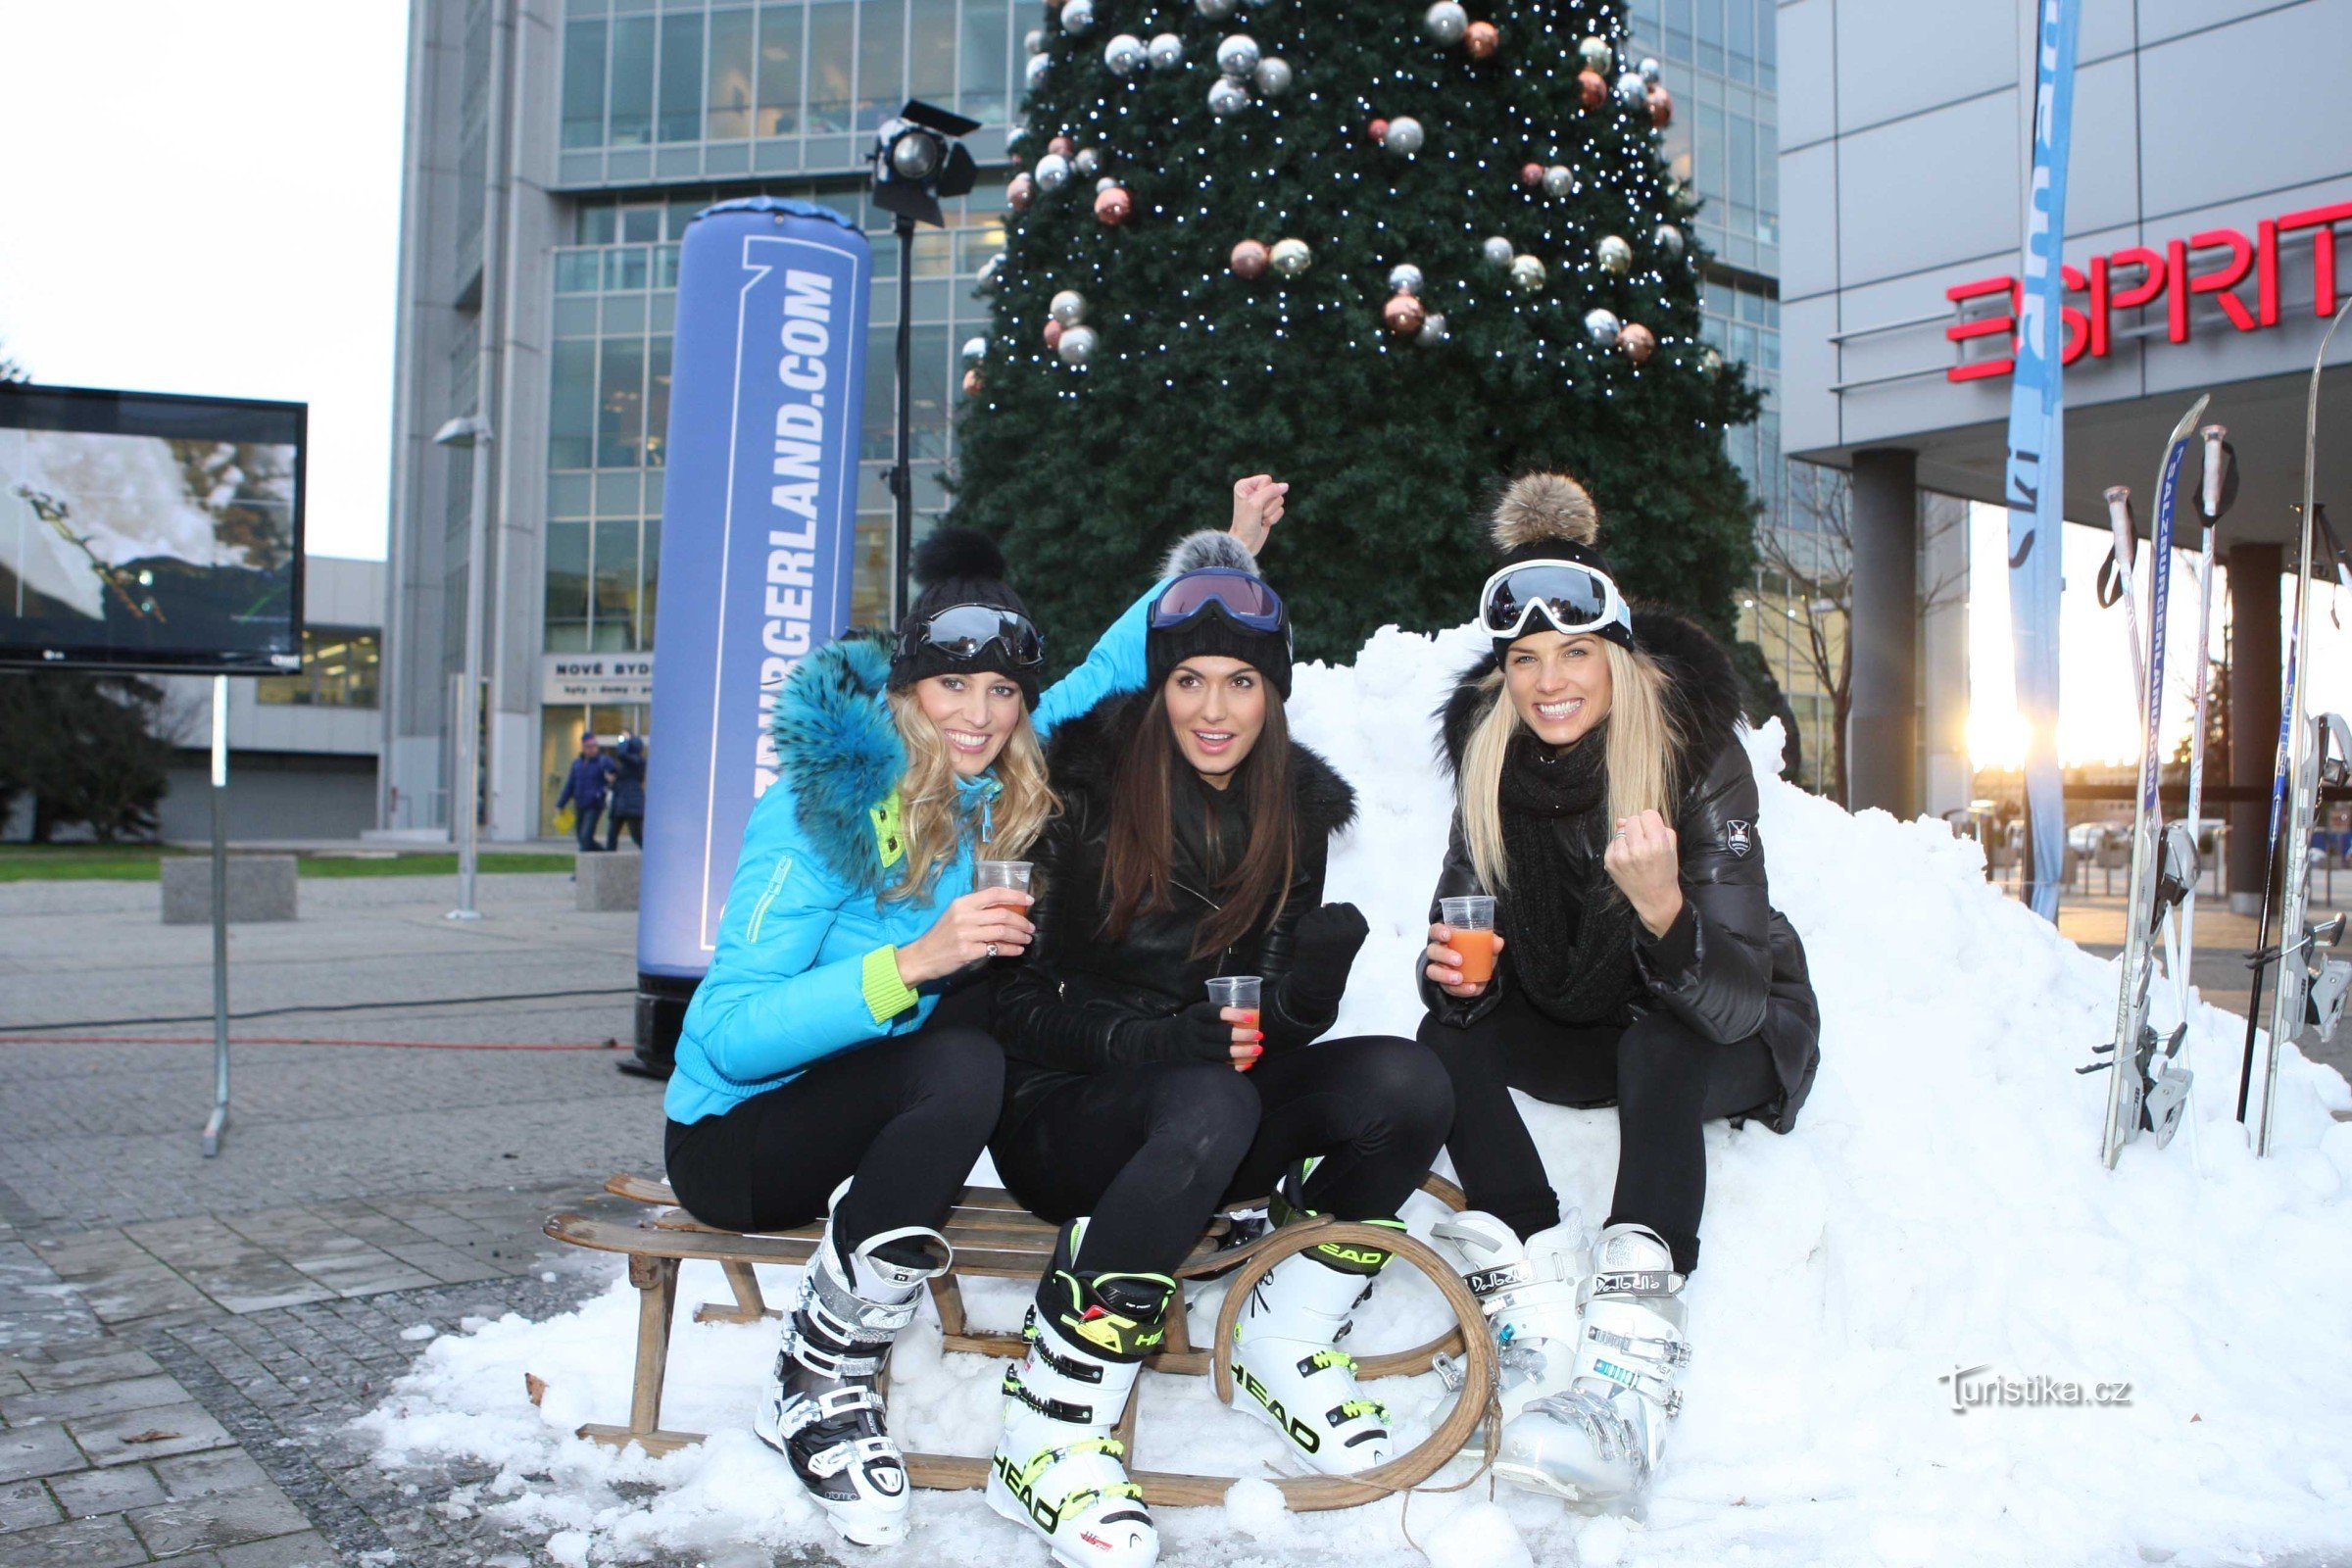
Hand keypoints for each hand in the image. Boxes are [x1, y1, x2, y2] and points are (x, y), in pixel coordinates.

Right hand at [895, 886, 1034, 985]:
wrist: (922, 956)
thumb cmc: (942, 935)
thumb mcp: (955, 915)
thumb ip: (977, 910)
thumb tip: (1005, 909)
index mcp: (962, 903)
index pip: (994, 893)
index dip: (1015, 896)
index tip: (1029, 900)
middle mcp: (964, 916)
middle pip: (1002, 914)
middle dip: (1021, 921)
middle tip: (1030, 927)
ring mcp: (965, 934)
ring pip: (1002, 931)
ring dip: (1019, 935)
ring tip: (1027, 938)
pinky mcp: (968, 951)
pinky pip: (996, 948)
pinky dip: (1011, 949)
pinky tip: (1017, 950)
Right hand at [1127, 1002, 1261, 1067]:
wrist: (1164, 1041)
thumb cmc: (1191, 1024)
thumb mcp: (1197, 1012)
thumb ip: (1216, 1014)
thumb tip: (1251, 1016)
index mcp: (1194, 1014)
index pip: (1213, 1013)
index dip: (1232, 1015)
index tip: (1250, 1017)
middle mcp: (1193, 1032)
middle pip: (1220, 1036)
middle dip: (1243, 1036)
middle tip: (1259, 1035)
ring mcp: (1193, 1050)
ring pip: (1221, 1054)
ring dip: (1243, 1053)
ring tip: (1258, 1049)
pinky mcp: (1196, 1064)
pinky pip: (1218, 1068)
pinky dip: (1235, 1068)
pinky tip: (1248, 1064)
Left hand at [1228, 474, 1287, 555]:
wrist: (1245, 543)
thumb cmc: (1246, 523)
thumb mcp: (1256, 503)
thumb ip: (1271, 491)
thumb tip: (1286, 486)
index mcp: (1245, 486)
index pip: (1267, 480)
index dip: (1265, 492)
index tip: (1254, 503)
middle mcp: (1253, 492)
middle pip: (1275, 489)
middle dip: (1268, 504)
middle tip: (1257, 513)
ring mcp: (1262, 502)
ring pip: (1279, 500)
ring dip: (1270, 512)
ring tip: (1260, 518)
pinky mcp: (1268, 511)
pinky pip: (1281, 510)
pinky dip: (1274, 518)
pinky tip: (1264, 523)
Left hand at [1287, 902, 1368, 1006]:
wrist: (1320, 983)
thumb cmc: (1336, 957)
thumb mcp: (1349, 937)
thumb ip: (1343, 919)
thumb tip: (1324, 904)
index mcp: (1360, 929)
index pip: (1347, 906)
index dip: (1341, 919)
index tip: (1341, 936)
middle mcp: (1344, 930)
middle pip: (1331, 906)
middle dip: (1328, 920)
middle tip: (1328, 940)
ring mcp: (1325, 932)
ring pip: (1317, 911)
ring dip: (1315, 923)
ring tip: (1318, 942)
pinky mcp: (1307, 935)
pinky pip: (1305, 919)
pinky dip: (1304, 929)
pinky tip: (1308, 944)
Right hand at [1424, 923, 1506, 997]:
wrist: (1477, 976)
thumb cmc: (1476, 955)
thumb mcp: (1485, 948)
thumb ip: (1491, 944)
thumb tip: (1498, 941)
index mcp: (1446, 939)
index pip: (1435, 931)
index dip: (1438, 931)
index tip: (1448, 935)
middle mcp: (1438, 953)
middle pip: (1432, 951)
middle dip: (1444, 955)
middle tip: (1459, 960)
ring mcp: (1439, 969)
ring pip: (1432, 971)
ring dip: (1445, 975)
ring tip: (1459, 978)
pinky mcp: (1444, 984)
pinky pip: (1447, 987)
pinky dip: (1460, 989)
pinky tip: (1471, 988)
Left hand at [1603, 810, 1683, 936]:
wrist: (1654, 898)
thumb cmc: (1664, 870)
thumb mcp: (1670, 846)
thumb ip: (1655, 825)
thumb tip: (1621, 820)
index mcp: (1657, 844)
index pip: (1647, 814)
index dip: (1651, 822)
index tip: (1652, 832)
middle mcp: (1638, 850)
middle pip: (1632, 819)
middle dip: (1638, 827)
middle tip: (1644, 842)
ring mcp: (1621, 856)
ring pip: (1620, 830)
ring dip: (1628, 838)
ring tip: (1636, 852)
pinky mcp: (1610, 862)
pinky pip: (1612, 842)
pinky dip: (1620, 847)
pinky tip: (1628, 859)